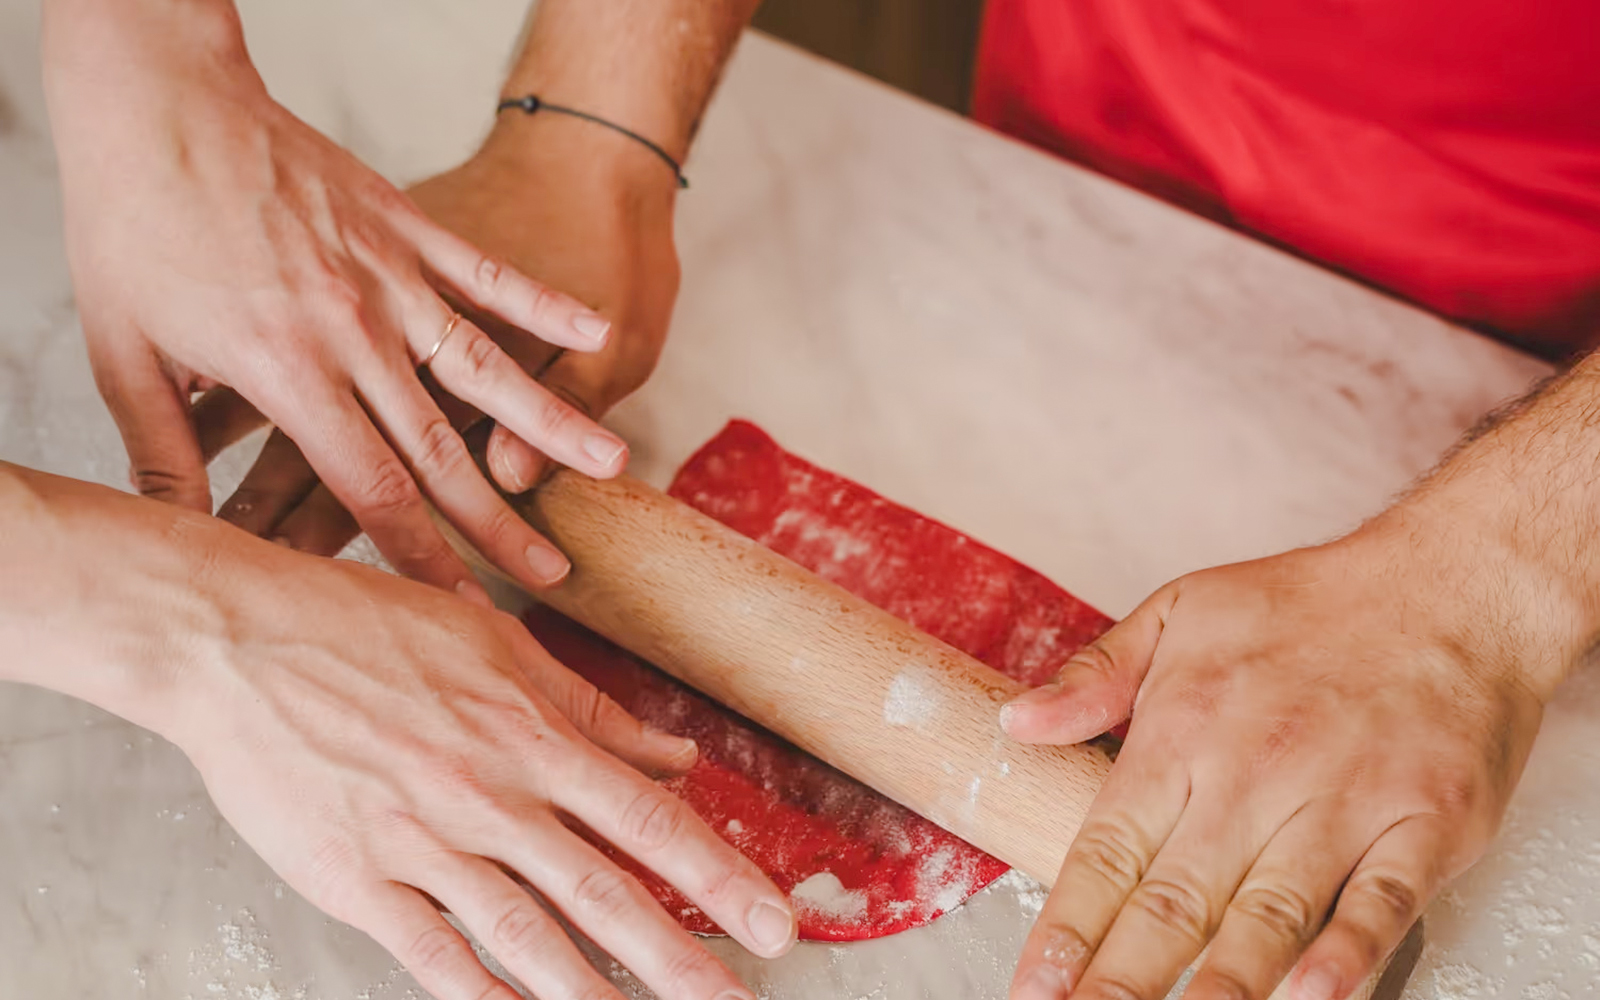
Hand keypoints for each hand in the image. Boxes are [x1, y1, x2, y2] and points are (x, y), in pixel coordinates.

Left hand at [45, 1, 626, 595]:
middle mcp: (355, 333)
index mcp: (288, 371)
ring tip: (611, 463)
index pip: (370, 489)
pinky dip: (543, 305)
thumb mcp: (123, 350)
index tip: (457, 608)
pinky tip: (596, 330)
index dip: (417, 556)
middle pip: (443, 448)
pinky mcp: (408, 226)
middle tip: (550, 574)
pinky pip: (488, 274)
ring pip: (485, 368)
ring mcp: (390, 277)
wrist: (160, 100)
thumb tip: (179, 536)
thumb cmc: (134, 223)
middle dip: (497, 523)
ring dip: (550, 423)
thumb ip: (162, 453)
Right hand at [162, 535, 795, 999]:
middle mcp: (490, 795)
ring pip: (528, 937)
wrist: (237, 638)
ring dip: (596, 996)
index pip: (648, 821)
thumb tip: (677, 755)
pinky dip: (483, 998)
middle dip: (681, 958)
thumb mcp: (497, 646)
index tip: (774, 923)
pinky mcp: (356, 879)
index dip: (718, 877)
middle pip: (603, 894)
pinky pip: (432, 954)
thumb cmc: (370, 628)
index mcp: (531, 734)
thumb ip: (591, 711)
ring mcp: (421, 842)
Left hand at [999, 525, 1547, 999]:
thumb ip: (1094, 675)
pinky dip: (1344, 955)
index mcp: (1183, 730)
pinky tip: (1306, 996)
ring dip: (1220, 986)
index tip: (1035, 985)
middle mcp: (1253, 775)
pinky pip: (1379, 903)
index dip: (1069, 926)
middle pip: (1174, 902)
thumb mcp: (1179, 611)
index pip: (1109, 850)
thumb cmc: (1308, 605)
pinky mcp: (1423, 823)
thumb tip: (1017, 722)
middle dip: (1122, 977)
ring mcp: (1341, 802)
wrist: (1449, 585)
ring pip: (1267, 916)